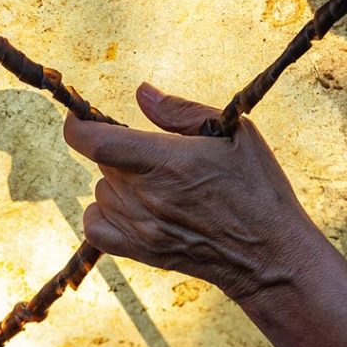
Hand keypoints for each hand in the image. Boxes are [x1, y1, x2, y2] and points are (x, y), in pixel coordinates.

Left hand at [64, 83, 320, 302]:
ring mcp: (142, 227)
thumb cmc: (258, 187)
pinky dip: (102, 213)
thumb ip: (180, 111)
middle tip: (156, 157)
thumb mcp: (234, 133)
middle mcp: (149, 196)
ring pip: (101, 191)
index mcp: (170, 161)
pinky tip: (129, 207)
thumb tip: (140, 92)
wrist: (269, 254)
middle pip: (103, 163)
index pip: (95, 142)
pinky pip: (94, 227)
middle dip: (120, 151)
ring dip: (118, 183)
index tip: (81, 117)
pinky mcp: (141, 251)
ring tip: (158, 186)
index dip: (77, 125)